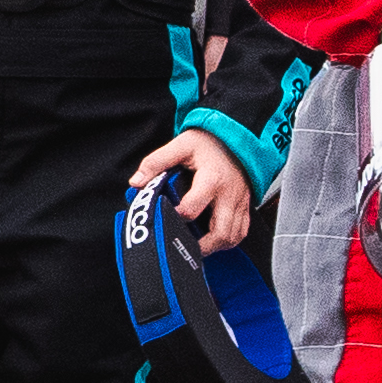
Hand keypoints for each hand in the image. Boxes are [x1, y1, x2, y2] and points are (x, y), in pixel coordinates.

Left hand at [131, 127, 253, 252]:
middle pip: (221, 232)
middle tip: (183, 246)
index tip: (164, 218)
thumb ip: (156, 162)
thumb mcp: (180, 145)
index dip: (175, 218)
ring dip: (215, 246)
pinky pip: (242, 231)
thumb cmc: (208, 142)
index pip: (192, 209)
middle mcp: (229, 194)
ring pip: (233, 236)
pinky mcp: (245, 205)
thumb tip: (136, 182)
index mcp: (212, 179)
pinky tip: (213, 239)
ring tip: (197, 245)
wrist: (237, 136)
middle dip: (201, 245)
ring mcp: (240, 202)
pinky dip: (228, 240)